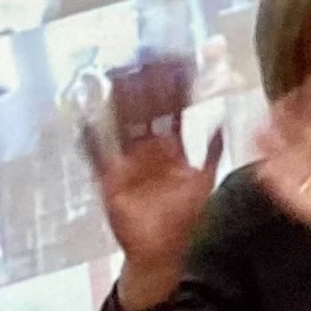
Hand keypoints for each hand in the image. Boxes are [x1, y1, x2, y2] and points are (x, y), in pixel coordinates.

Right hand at [84, 68, 223, 310]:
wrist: (160, 253)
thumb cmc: (181, 220)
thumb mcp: (202, 181)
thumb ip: (212, 150)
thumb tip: (226, 118)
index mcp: (171, 147)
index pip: (173, 110)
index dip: (176, 88)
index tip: (179, 62)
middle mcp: (147, 148)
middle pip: (145, 111)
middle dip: (145, 86)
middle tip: (145, 57)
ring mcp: (126, 161)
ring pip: (122, 124)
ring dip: (119, 102)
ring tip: (116, 76)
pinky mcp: (108, 178)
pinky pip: (97, 154)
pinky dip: (90, 138)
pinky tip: (84, 118)